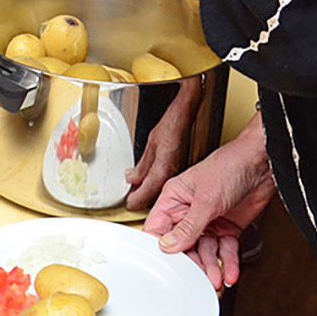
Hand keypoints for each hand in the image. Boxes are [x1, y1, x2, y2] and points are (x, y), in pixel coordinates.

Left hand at [125, 77, 202, 210]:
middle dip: (141, 198)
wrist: (189, 112)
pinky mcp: (181, 167)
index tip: (127, 203)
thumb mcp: (152, 141)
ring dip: (148, 191)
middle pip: (154, 195)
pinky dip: (156, 183)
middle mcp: (172, 173)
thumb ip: (142, 164)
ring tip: (137, 191)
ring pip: (160, 189)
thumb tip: (132, 178)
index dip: (135, 200)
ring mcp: (178, 171)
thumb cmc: (173, 122)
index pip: (146, 193)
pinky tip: (150, 180)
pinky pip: (166, 181)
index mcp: (163, 168)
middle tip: (130, 198)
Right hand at [143, 122, 277, 288]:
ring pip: (204, 251)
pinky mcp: (227, 227)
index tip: (167, 265)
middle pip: (182, 245)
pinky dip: (228, 262)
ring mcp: (208, 220)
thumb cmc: (230, 165)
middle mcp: (189, 210)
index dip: (160, 247)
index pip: (159, 228)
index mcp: (175, 198)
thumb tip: (168, 245)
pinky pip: (224, 250)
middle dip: (191, 263)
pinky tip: (230, 273)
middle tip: (196, 278)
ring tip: (215, 279)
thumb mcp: (206, 199)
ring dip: (210, 266)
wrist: (263, 163)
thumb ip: (188, 226)